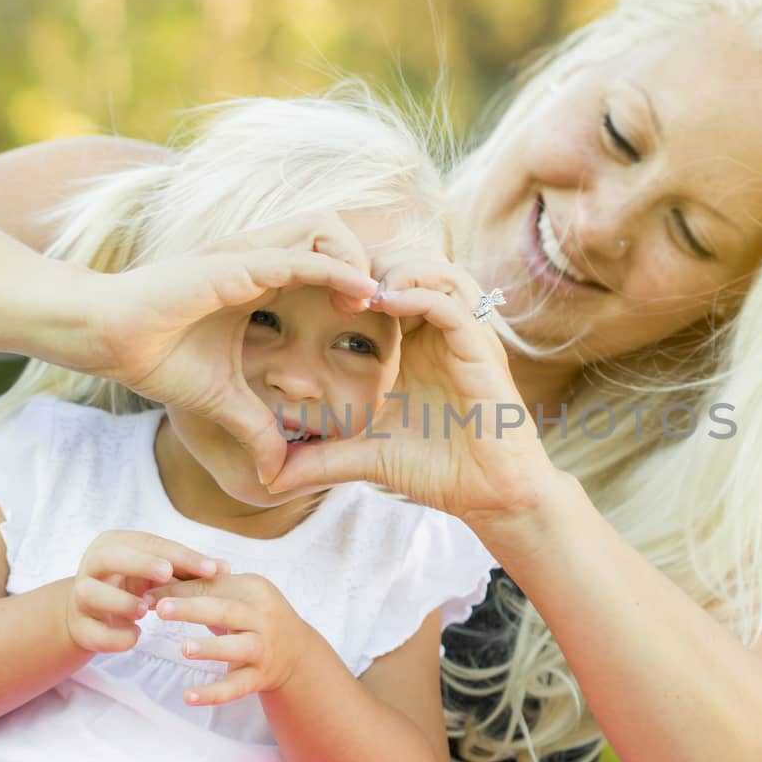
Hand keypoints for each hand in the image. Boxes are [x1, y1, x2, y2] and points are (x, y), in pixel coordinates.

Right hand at [68, 530, 228, 653]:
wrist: (93, 614)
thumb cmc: (134, 585)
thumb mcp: (159, 574)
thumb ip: (188, 570)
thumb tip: (225, 567)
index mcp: (115, 544)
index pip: (150, 544)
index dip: (181, 555)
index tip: (211, 568)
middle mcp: (93, 564)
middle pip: (110, 557)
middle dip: (140, 564)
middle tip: (167, 573)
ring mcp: (80, 595)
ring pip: (91, 593)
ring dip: (120, 601)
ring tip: (144, 610)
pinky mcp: (77, 625)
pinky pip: (91, 631)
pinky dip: (114, 636)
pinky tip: (135, 637)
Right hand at [69, 211, 381, 482]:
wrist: (107, 339)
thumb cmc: (156, 358)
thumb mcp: (222, 401)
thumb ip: (255, 429)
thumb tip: (274, 476)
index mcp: (259, 282)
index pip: (325, 265)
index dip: (357, 284)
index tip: (380, 319)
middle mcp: (260, 261)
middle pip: (335, 235)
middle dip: (369, 261)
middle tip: (385, 305)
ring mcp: (249, 257)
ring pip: (325, 231)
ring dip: (359, 260)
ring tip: (375, 301)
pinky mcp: (236, 264)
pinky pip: (299, 258)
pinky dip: (337, 272)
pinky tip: (364, 297)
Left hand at [150, 573, 318, 704]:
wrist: (296, 652)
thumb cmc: (253, 617)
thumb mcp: (238, 596)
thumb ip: (204, 586)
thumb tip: (154, 577)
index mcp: (255, 589)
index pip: (214, 586)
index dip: (180, 589)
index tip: (147, 594)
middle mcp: (263, 617)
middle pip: (226, 611)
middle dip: (193, 609)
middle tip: (161, 608)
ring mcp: (263, 648)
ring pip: (237, 648)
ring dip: (211, 648)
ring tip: (184, 648)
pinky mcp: (260, 677)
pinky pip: (235, 687)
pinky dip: (213, 693)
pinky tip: (189, 697)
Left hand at [266, 258, 560, 522]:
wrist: (491, 497)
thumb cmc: (440, 471)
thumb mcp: (365, 457)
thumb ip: (321, 458)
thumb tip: (270, 477)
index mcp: (421, 343)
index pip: (390, 285)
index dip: (353, 281)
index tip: (316, 297)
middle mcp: (446, 332)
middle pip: (414, 264)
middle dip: (373, 264)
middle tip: (336, 284)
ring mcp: (467, 338)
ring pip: (438, 271)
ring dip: (399, 270)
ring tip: (363, 291)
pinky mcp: (482, 350)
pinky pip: (451, 303)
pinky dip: (419, 293)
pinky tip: (387, 303)